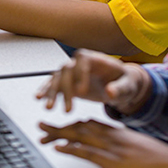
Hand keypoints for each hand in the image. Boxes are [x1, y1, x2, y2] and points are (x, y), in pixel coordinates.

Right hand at [37, 48, 151, 112]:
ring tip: (49, 107)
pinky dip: (47, 90)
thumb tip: (110, 91)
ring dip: (52, 92)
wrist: (121, 85)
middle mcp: (82, 63)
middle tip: (69, 109)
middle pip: (67, 69)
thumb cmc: (125, 82)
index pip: (82, 59)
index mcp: (97, 59)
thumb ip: (120, 89)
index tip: (82, 91)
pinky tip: (40, 98)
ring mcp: (73, 72)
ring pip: (57, 77)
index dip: (80, 73)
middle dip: (66, 89)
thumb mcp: (128, 86)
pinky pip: (54, 84)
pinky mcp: (69, 82)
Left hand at [39, 120, 167, 167]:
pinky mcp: (114, 162)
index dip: (71, 125)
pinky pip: (89, 151)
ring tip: (43, 132)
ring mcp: (113, 148)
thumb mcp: (136, 150)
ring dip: (59, 133)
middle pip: (80, 127)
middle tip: (42, 126)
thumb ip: (120, 147)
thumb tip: (108, 155)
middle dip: (59, 127)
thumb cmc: (158, 161)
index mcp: (118, 133)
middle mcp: (113, 137)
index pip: (89, 125)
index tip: (58, 128)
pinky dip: (72, 147)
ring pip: (80, 135)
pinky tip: (60, 146)